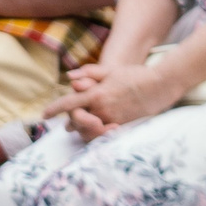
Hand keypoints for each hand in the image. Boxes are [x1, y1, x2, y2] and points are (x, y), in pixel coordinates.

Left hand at [47, 57, 178, 140]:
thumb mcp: (112, 70)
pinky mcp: (121, 125)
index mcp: (96, 93)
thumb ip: (90, 72)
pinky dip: (95, 134)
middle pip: (75, 120)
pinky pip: (101, 135)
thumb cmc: (136, 75)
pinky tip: (95, 131)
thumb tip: (70, 77)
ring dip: (81, 129)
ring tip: (79, 128)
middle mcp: (102, 108)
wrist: (160, 86)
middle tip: (66, 124)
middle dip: (69, 122)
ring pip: (87, 130)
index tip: (44, 115)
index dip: (54, 109)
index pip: (68, 103)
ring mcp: (112, 118)